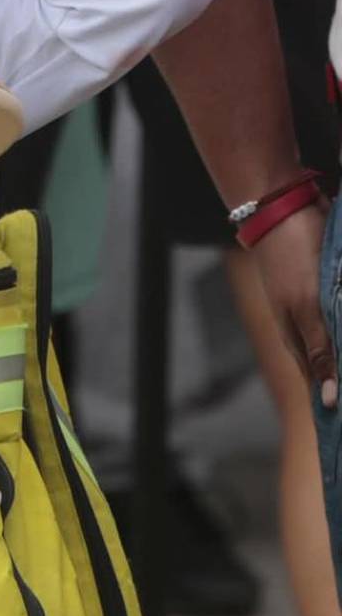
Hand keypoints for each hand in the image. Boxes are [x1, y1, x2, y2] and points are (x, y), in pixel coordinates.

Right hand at [254, 195, 338, 406]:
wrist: (280, 203)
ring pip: (341, 342)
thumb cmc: (291, 255)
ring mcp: (316, 307)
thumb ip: (322, 350)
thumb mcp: (308, 306)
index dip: (338, 411)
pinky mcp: (327, 289)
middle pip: (334, 369)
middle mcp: (307, 328)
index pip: (322, 388)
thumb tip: (328, 400)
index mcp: (298, 338)